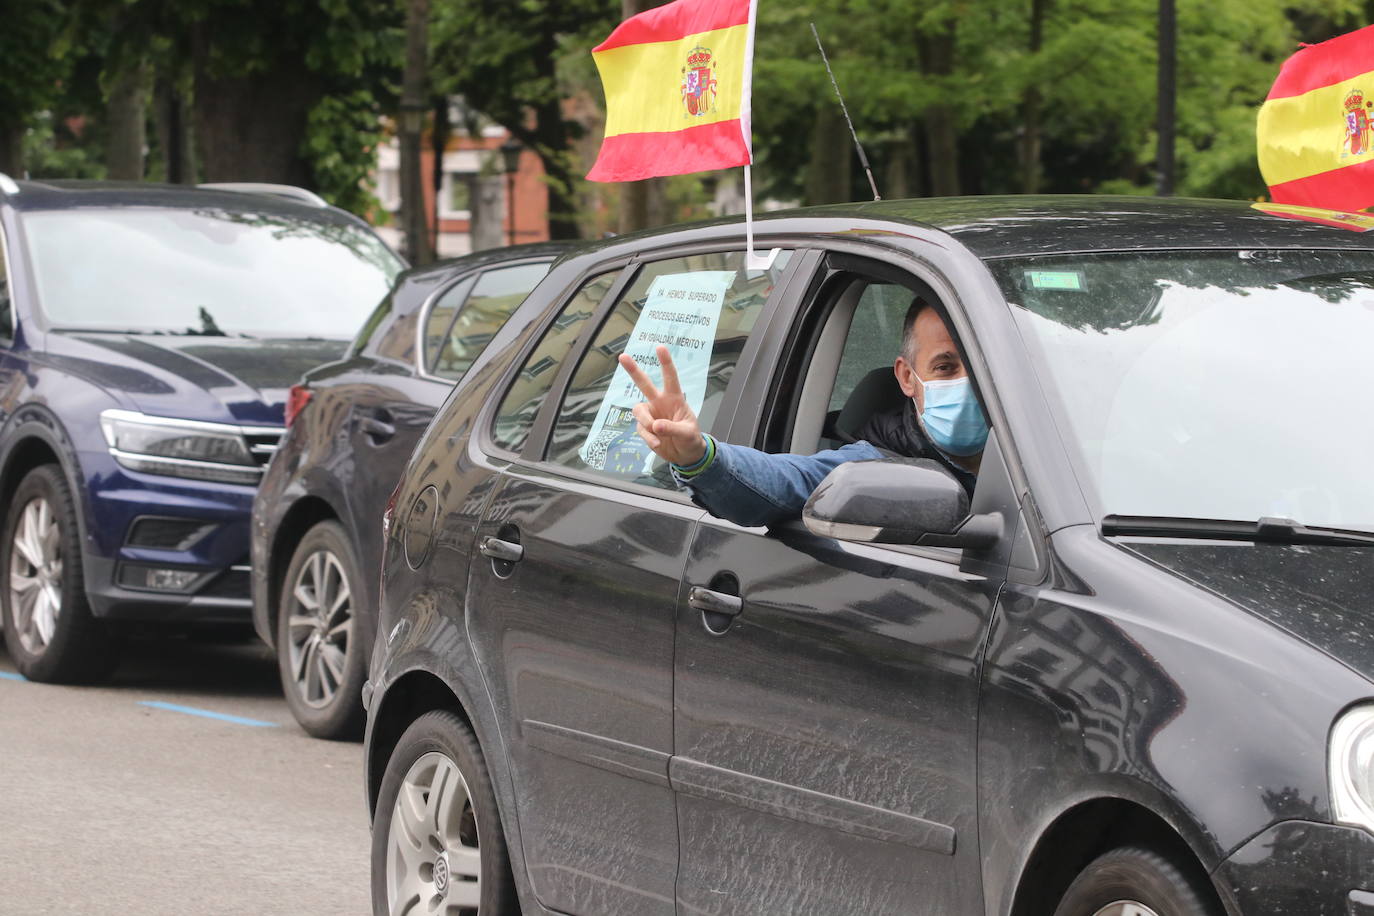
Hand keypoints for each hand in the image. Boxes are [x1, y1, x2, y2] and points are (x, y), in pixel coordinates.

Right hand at [618, 345, 705, 466]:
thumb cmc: (690, 439)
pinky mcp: (645, 428)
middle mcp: (660, 403)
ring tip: (657, 432)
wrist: (685, 455)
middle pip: (644, 384)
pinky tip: (658, 443)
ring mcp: (651, 415)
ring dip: (646, 421)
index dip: (665, 362)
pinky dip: (649, 438)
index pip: (670, 378)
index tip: (660, 347)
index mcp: (674, 399)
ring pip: (638, 411)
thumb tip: (656, 426)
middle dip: (633, 370)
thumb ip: (673, 428)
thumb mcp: (688, 434)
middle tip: (622, 356)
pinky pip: (641, 429)